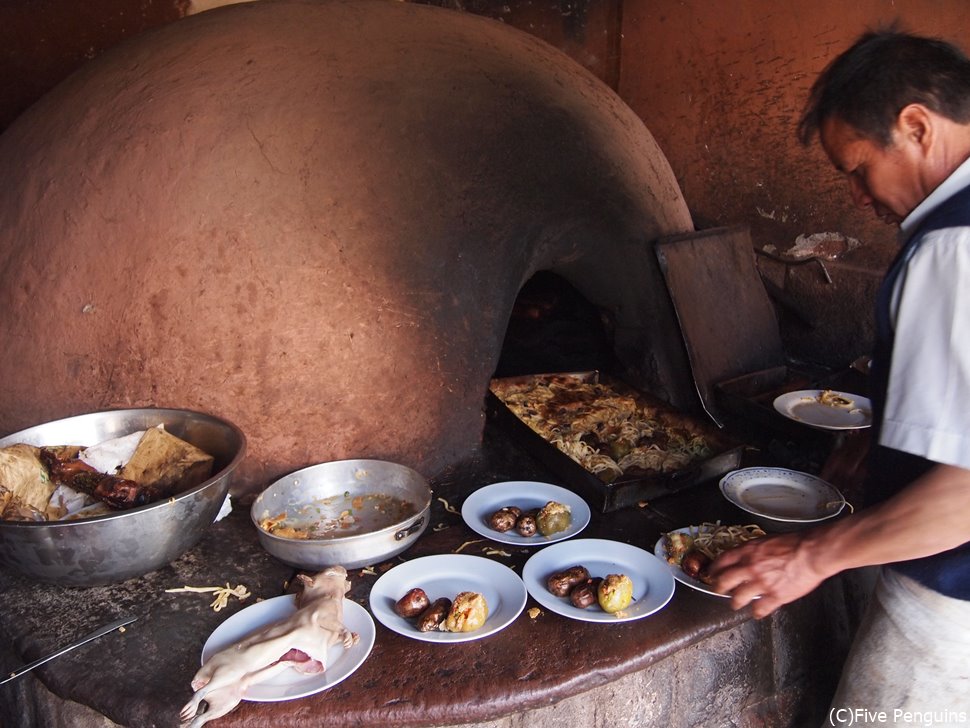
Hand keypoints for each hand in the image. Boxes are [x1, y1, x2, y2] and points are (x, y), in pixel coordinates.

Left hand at [707, 530, 827, 617]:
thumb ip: (753, 550)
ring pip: (738, 598)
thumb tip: (747, 556)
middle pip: (724, 581)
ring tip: (735, 604)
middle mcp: (750, 568)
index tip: (712, 573)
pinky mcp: (774, 596)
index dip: (714, 569)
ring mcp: (761, 583)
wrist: (811, 552)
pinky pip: (759, 609)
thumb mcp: (766, 540)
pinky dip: (756, 612)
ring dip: (735, 602)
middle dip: (718, 588)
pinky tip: (756, 613)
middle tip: (718, 591)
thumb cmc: (794, 543)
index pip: (722, 561)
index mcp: (747, 551)